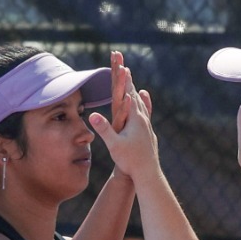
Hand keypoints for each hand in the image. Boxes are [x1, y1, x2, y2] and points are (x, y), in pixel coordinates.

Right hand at [89, 51, 157, 181]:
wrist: (148, 174)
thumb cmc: (130, 161)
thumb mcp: (114, 145)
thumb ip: (104, 128)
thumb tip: (92, 115)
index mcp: (135, 119)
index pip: (128, 94)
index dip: (124, 79)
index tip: (122, 65)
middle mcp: (143, 119)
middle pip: (135, 95)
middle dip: (128, 81)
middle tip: (125, 66)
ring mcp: (147, 126)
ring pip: (140, 104)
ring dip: (134, 90)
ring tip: (131, 81)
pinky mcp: (148, 133)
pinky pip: (145, 113)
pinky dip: (143, 102)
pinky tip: (144, 99)